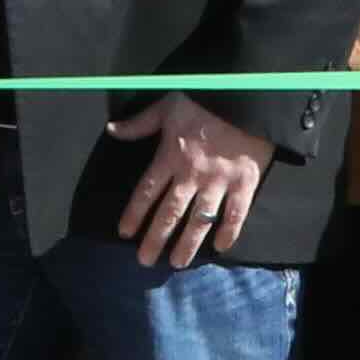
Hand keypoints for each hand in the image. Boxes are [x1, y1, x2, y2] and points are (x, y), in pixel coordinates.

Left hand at [107, 93, 271, 273]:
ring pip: (200, 220)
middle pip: (170, 212)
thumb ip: (140, 123)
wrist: (247, 95)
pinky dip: (229, 231)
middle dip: (155, 238)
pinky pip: (237, 213)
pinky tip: (221, 248)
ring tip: (177, 263)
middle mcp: (192, 174)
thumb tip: (111, 130)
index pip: (147, 192)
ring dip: (188, 244)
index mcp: (170, 156)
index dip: (134, 214)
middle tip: (145, 261)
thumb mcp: (167, 105)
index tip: (124, 233)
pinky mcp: (245, 182)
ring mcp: (220, 181)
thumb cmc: (204, 98)